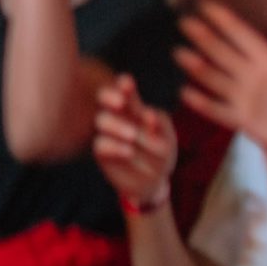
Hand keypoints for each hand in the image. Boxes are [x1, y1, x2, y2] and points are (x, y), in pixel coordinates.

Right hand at [92, 74, 175, 207]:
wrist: (153, 182)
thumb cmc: (161, 154)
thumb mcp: (166, 137)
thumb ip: (158, 125)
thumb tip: (148, 114)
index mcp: (133, 107)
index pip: (122, 88)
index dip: (123, 85)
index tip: (128, 83)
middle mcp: (116, 116)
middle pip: (105, 98)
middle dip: (112, 97)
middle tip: (122, 104)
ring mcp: (107, 133)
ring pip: (102, 120)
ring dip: (117, 125)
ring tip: (132, 135)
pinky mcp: (101, 152)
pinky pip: (100, 144)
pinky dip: (115, 146)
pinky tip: (129, 151)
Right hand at [175, 3, 266, 153]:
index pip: (242, 36)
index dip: (225, 21)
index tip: (206, 6)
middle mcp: (252, 75)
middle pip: (222, 53)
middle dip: (203, 37)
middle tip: (183, 22)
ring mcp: (246, 97)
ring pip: (215, 78)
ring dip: (198, 66)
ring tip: (180, 54)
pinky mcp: (244, 120)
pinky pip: (218, 110)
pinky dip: (202, 103)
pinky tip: (186, 93)